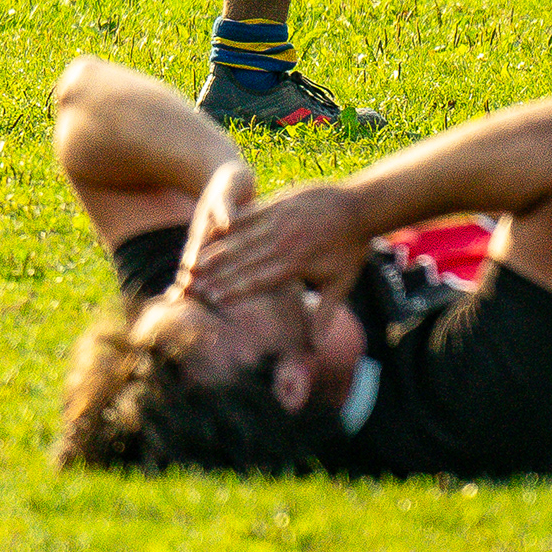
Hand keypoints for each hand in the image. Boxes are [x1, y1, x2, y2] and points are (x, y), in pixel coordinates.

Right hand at [180, 174, 371, 307]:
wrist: (360, 206)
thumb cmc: (350, 248)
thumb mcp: (341, 283)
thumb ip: (325, 314)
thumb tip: (317, 349)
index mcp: (297, 263)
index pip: (258, 280)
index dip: (233, 290)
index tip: (212, 300)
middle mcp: (285, 242)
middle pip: (243, 261)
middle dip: (216, 274)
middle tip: (191, 284)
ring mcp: (281, 220)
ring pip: (242, 239)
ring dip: (217, 251)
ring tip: (195, 261)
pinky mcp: (280, 203)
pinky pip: (251, 215)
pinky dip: (231, 224)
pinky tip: (214, 230)